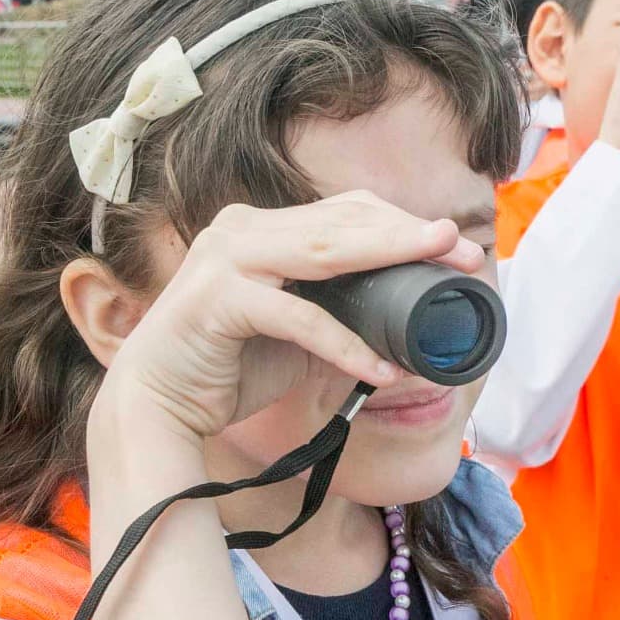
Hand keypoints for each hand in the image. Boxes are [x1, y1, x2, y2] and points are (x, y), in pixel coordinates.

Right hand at [101, 193, 483, 438]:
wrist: (155, 407)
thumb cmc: (226, 367)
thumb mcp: (297, 336)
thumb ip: (341, 318)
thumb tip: (407, 330)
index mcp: (262, 228)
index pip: (345, 212)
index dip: (403, 224)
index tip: (455, 244)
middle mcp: (242, 230)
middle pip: (343, 222)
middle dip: (410, 235)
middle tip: (463, 250)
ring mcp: (226, 259)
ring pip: (324, 252)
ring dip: (389, 260)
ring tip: (441, 270)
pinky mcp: (216, 300)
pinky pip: (298, 317)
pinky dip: (344, 344)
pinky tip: (382, 368)